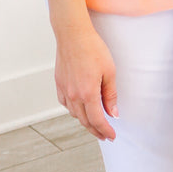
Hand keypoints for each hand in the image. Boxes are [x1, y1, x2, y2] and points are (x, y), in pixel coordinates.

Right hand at [54, 24, 117, 140]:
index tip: (111, 136)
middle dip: (96, 130)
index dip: (105, 131)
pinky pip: (66, 104)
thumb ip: (110, 95)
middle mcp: (74, 95)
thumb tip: (113, 113)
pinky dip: (74, 110)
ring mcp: (65, 90)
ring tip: (94, 123)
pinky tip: (80, 108)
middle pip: (85, 121)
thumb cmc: (93, 49)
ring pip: (74, 114)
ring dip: (85, 121)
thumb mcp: (109, 72)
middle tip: (105, 136)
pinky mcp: (59, 83)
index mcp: (88, 94)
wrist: (73, 35)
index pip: (97, 121)